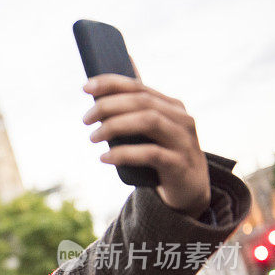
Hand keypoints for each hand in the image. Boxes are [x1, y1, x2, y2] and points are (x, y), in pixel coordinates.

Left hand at [82, 74, 210, 218]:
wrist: (189, 190)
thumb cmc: (161, 157)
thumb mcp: (149, 133)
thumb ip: (131, 116)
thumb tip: (99, 98)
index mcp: (171, 106)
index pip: (139, 87)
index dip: (111, 83)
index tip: (86, 88)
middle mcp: (180, 119)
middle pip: (141, 102)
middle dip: (108, 106)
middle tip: (85, 120)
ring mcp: (182, 140)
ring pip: (148, 121)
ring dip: (115, 126)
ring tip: (93, 137)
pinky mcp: (179, 164)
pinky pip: (151, 154)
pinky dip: (124, 154)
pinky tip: (104, 157)